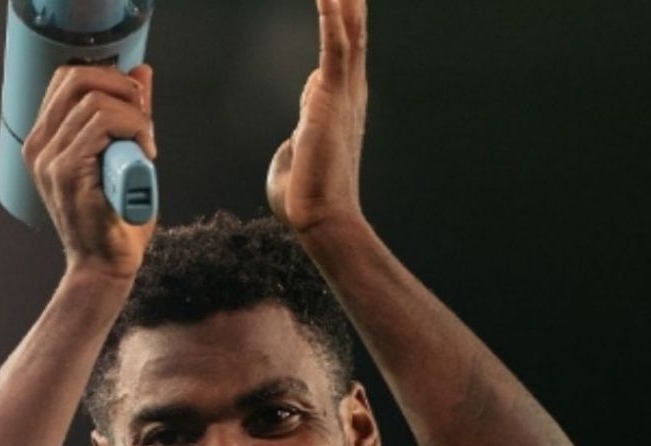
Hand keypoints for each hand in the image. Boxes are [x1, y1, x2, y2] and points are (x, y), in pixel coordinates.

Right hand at [23, 64, 156, 277]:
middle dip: (121, 87)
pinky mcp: (66, 171)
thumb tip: (141, 72)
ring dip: (135, 116)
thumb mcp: (123, 155)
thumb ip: (129, 113)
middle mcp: (40, 145)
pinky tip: (145, 152)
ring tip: (146, 145)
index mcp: (45, 139)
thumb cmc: (113, 219)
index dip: (107, 77)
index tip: (134, 103)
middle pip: (77, 77)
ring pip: (96, 101)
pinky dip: (134, 129)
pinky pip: (104, 123)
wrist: (103, 265)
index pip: (67, 77)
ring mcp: (49, 158)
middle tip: (143, 117)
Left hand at [267, 0, 367, 234]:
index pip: (343, 52)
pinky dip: (331, 15)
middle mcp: (349, 94)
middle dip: (351, 1)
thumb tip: (302, 122)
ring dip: (345, 1)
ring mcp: (344, 95)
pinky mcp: (331, 97)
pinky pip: (334, 46)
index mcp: (341, 106)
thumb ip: (300, 133)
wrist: (320, 219)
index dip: (342, 20)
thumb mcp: (297, 156)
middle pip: (353, 33)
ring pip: (349, 31)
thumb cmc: (306, 198)